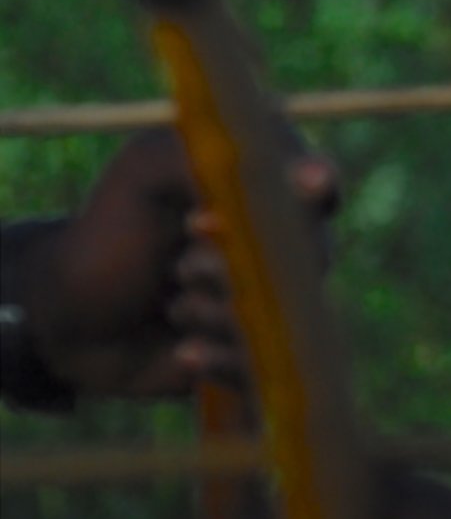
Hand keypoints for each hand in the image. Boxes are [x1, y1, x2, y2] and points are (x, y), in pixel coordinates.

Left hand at [21, 128, 338, 399]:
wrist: (65, 316)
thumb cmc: (109, 232)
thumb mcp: (145, 174)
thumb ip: (208, 156)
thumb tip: (310, 173)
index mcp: (263, 185)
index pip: (318, 183)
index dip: (304, 194)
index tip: (282, 199)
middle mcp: (281, 242)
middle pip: (310, 253)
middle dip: (240, 263)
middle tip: (184, 265)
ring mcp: (272, 298)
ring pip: (285, 311)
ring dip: (223, 310)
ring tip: (173, 305)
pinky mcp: (255, 352)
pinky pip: (265, 362)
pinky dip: (224, 357)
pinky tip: (185, 350)